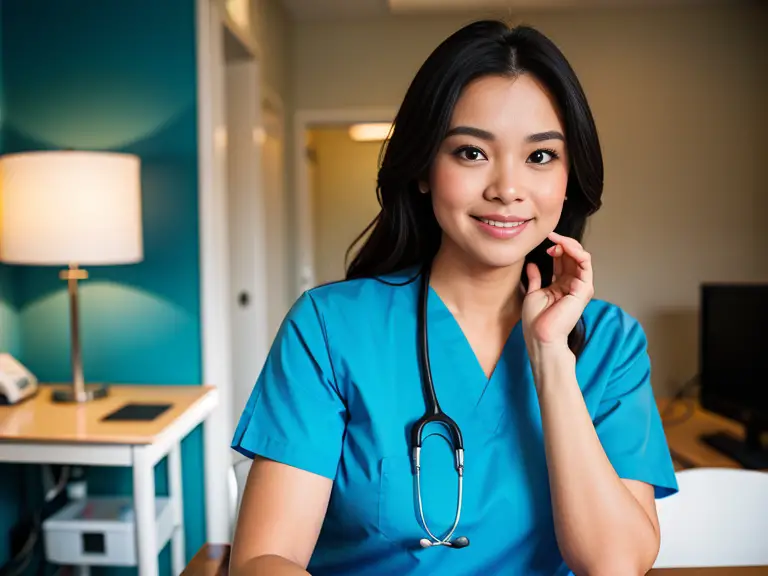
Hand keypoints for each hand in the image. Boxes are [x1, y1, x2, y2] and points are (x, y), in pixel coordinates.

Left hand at [522, 232, 593, 353]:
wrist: (540, 337)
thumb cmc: (536, 322)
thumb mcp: (533, 293)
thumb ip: (536, 278)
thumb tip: (532, 264)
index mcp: (562, 285)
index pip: (564, 260)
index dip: (556, 248)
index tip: (544, 243)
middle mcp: (573, 284)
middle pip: (573, 256)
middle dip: (563, 243)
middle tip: (550, 237)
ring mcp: (580, 286)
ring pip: (581, 257)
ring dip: (569, 244)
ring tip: (556, 239)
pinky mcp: (583, 289)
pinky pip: (584, 263)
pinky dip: (575, 251)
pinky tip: (563, 246)